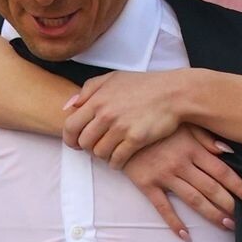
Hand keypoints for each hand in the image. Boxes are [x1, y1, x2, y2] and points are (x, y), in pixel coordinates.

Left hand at [62, 70, 188, 165]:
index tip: (75, 143)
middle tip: (96, 146)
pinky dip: (116, 163)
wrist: (173, 93)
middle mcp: (106, 114)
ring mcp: (121, 128)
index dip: (69, 139)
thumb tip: (68, 106)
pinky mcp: (136, 140)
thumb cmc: (143, 85)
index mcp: (98, 100)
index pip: (71, 126)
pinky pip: (117, 160)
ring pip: (99, 153)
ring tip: (110, 151)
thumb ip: (88, 90)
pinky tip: (120, 160)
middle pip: (83, 143)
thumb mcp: (113, 78)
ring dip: (103, 155)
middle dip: (87, 148)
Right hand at [123, 125, 241, 240]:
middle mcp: (181, 163)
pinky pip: (163, 207)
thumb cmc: (156, 125)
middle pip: (211, 188)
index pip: (222, 171)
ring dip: (211, 214)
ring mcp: (164, 175)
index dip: (240, 187)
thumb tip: (229, 152)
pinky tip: (186, 236)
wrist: (120, 127)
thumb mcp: (183, 124)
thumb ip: (206, 137)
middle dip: (229, 205)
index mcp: (192, 148)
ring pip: (193, 199)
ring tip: (227, 226)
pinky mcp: (147, 184)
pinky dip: (174, 223)